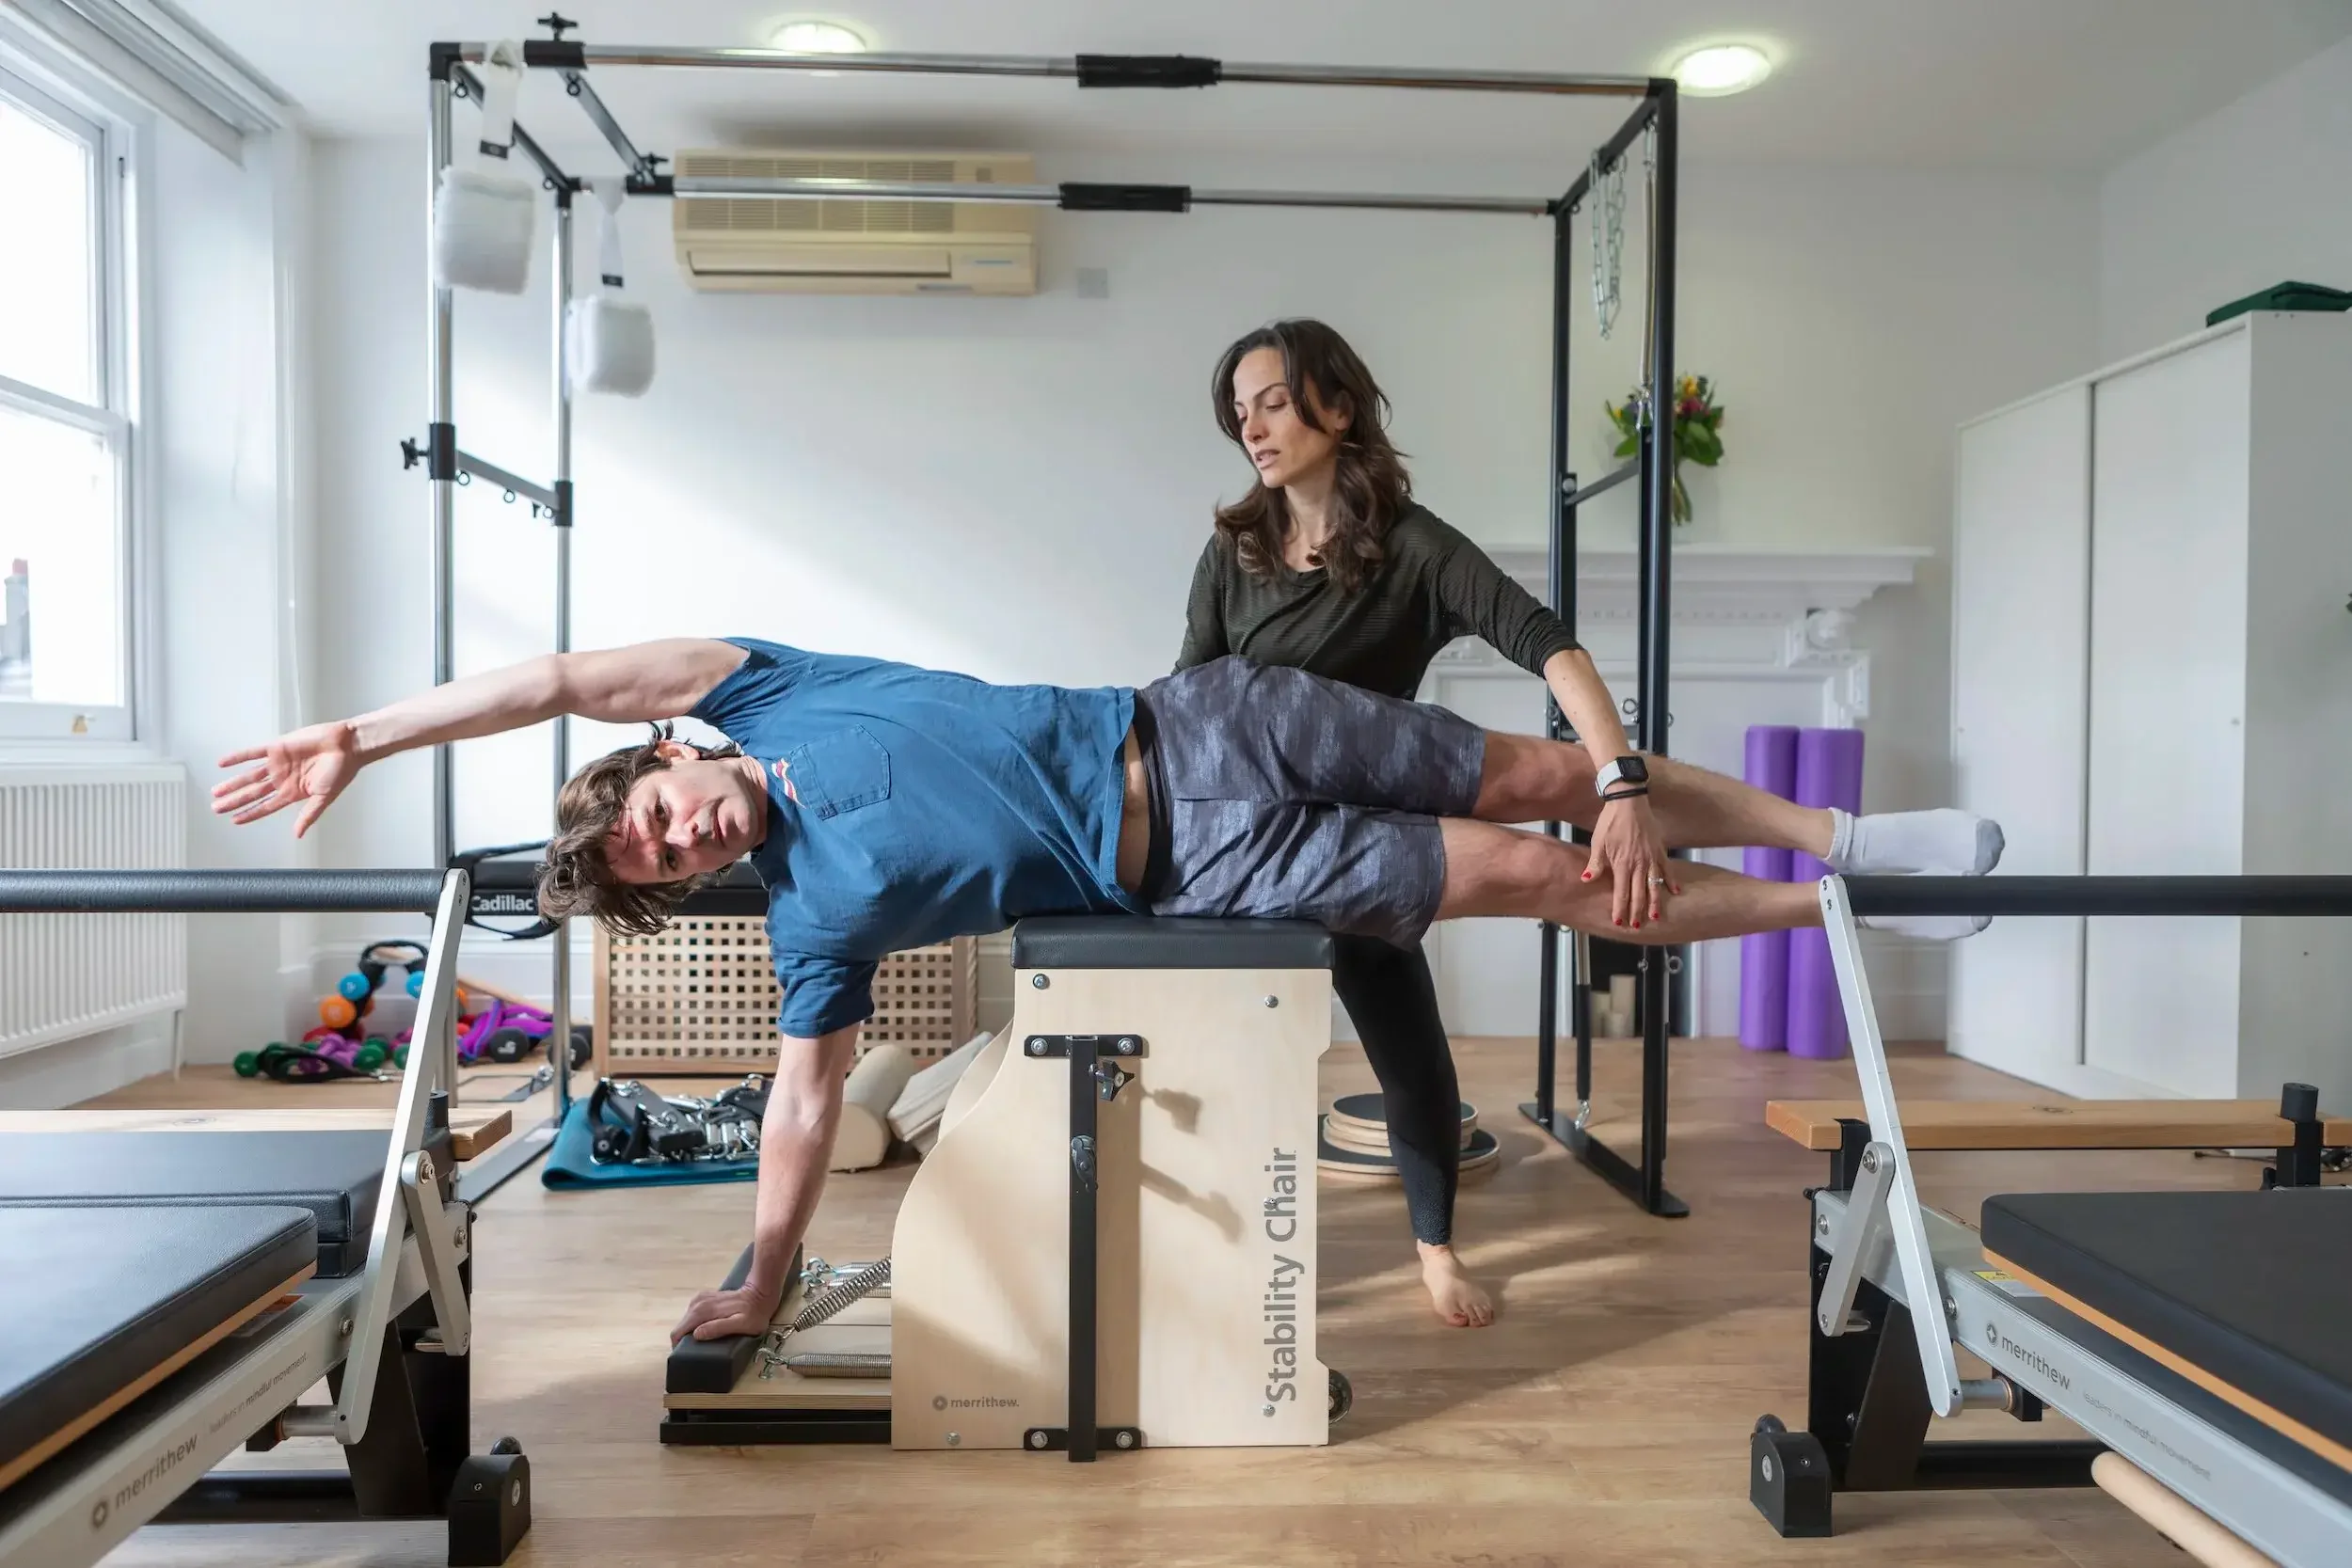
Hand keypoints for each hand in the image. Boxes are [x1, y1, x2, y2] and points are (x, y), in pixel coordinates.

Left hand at [211, 722, 366, 835]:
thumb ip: (309, 814)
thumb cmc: (341, 771)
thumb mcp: (325, 797)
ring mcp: (278, 764)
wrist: (347, 745)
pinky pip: (253, 753)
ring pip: (249, 776)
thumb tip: (298, 835)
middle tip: (216, 808)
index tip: (234, 820)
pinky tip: (222, 763)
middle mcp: (282, 779)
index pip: (266, 806)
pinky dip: (237, 757)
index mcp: (293, 793)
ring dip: (233, 784)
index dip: (250, 814)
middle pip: (253, 793)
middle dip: (234, 801)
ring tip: (216, 792)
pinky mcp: (277, 747)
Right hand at [670, 1281, 782, 1345]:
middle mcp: (696, 1303)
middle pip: (681, 1327)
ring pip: (686, 1321)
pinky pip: (692, 1315)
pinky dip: (696, 1324)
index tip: (688, 1356)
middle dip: (685, 1340)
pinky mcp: (703, 1298)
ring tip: (705, 1341)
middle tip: (699, 1351)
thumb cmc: (754, 1313)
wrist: (760, 1293)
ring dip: (691, 1332)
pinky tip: (707, 1329)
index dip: (679, 1346)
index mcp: (702, 1311)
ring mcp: (699, 1299)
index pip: (678, 1331)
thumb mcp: (741, 1324)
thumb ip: (718, 1328)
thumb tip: (696, 1334)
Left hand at [1583, 795, 1677, 927]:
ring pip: (1654, 885)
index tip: (1619, 921)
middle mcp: (1639, 864)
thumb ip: (1596, 863)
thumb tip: (1587, 880)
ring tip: (1655, 916)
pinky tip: (1676, 891)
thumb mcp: (1598, 842)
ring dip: (1654, 902)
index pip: (1621, 892)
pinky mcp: (1660, 849)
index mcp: (1622, 863)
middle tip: (1636, 925)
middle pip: (1639, 893)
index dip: (1620, 908)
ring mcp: (1652, 857)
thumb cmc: (1611, 821)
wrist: (1628, 801)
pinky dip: (1672, 880)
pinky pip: (1668, 868)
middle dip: (1637, 911)